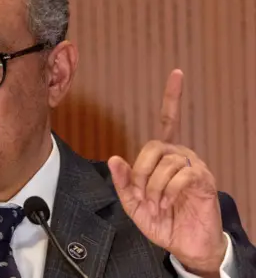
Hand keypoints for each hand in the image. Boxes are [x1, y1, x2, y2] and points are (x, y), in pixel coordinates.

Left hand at [108, 69, 226, 276]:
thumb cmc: (162, 221)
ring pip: (165, 162)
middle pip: (153, 145)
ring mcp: (194, 166)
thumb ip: (123, 182)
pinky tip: (168, 204)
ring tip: (157, 204)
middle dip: (140, 172)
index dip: (172, 98)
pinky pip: (181, 175)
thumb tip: (114, 158)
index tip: (177, 73)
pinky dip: (168, 192)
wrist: (186, 244)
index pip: (169, 121)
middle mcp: (181, 155)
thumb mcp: (133, 204)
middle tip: (141, 194)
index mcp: (164, 157)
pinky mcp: (204, 180)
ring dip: (153, 188)